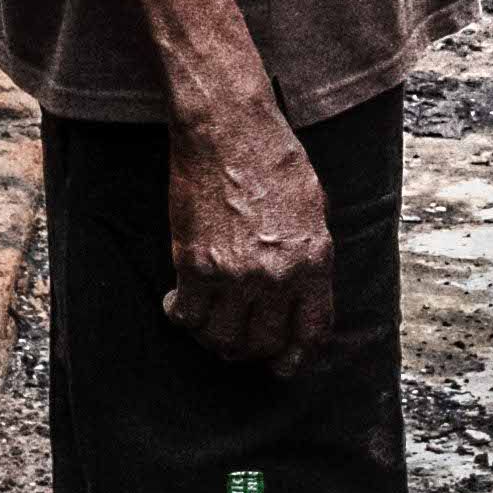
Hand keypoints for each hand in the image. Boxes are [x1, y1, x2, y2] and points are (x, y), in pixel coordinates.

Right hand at [162, 99, 333, 375]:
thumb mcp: (314, 207)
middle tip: (240, 342)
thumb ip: (311, 253)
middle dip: (253, 349)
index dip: (296, 355)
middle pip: (264, 342)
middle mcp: (277, 276)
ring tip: (209, 327)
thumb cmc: (274, 158)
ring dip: (216, 339)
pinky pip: (188, 315)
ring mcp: (234, 274)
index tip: (283, 362)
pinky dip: (181, 317)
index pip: (311, 332)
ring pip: (224, 338)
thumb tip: (304, 291)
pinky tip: (178, 306)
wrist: (227, 129)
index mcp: (313, 261)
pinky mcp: (194, 264)